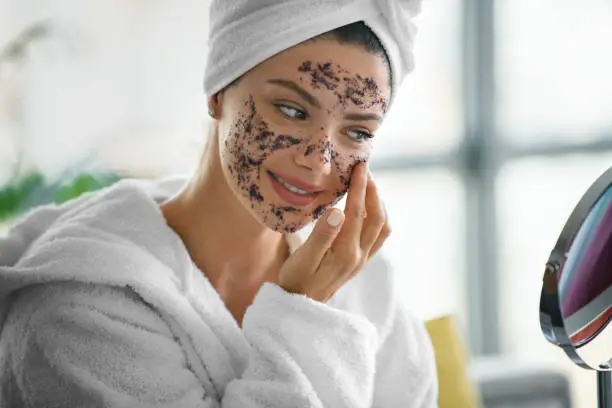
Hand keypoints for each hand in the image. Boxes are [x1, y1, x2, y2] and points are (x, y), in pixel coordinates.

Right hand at [276, 163, 390, 302]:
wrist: (298, 309)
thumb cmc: (294, 282)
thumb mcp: (302, 260)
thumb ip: (321, 236)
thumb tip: (338, 210)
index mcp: (346, 253)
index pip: (358, 213)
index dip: (360, 187)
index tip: (359, 166)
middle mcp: (359, 256)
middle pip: (376, 217)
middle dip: (372, 190)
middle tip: (363, 169)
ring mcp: (362, 260)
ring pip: (382, 226)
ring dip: (378, 203)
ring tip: (368, 184)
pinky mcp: (359, 262)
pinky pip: (378, 236)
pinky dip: (378, 216)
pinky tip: (368, 207)